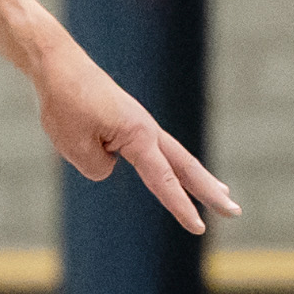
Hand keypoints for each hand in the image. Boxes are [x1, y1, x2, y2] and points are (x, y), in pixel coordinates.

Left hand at [31, 39, 237, 235]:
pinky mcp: (129, 121)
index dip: (181, 206)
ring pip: (176, 157)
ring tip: (220, 192)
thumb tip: (109, 164)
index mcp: (138, 135)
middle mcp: (147, 129)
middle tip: (234, 210)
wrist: (59, 65)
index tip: (199, 228)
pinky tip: (168, 173)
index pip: (164, 180)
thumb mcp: (75, 147)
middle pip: (186, 167)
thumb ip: (98, 167)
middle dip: (210, 191)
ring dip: (197, 177)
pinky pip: (153, 150)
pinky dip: (169, 165)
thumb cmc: (66, 104)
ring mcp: (140, 124)